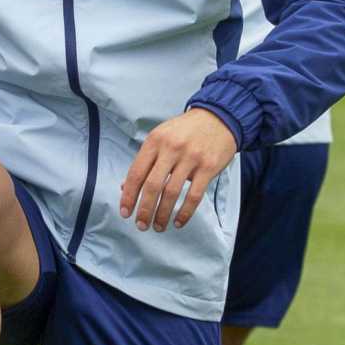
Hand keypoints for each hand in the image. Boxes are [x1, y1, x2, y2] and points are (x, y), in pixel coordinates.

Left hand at [119, 108, 237, 231]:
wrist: (219, 118)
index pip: (136, 173)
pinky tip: (178, 222)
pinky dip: (185, 212)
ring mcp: (191, 158)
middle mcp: (171, 149)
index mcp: (154, 141)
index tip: (125, 212)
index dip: (129, 195)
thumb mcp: (160, 138)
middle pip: (152, 185)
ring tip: (158, 227)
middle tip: (140, 225)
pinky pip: (194, 195)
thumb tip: (125, 187)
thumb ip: (144, 161)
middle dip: (144, 209)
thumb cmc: (184, 131)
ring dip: (162, 214)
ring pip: (172, 193)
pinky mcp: (209, 167)